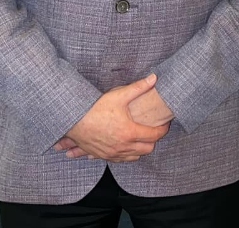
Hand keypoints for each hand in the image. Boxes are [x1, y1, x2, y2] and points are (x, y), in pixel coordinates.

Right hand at [53, 74, 168, 161]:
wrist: (73, 121)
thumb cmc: (95, 108)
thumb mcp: (118, 95)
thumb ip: (138, 87)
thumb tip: (154, 78)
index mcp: (129, 132)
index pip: (155, 135)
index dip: (163, 129)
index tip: (165, 124)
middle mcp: (123, 146)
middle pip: (148, 149)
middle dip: (153, 140)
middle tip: (153, 129)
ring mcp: (113, 153)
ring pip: (135, 156)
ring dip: (141, 148)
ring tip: (141, 137)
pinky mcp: (104, 156)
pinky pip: (121, 160)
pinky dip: (127, 154)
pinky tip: (126, 146)